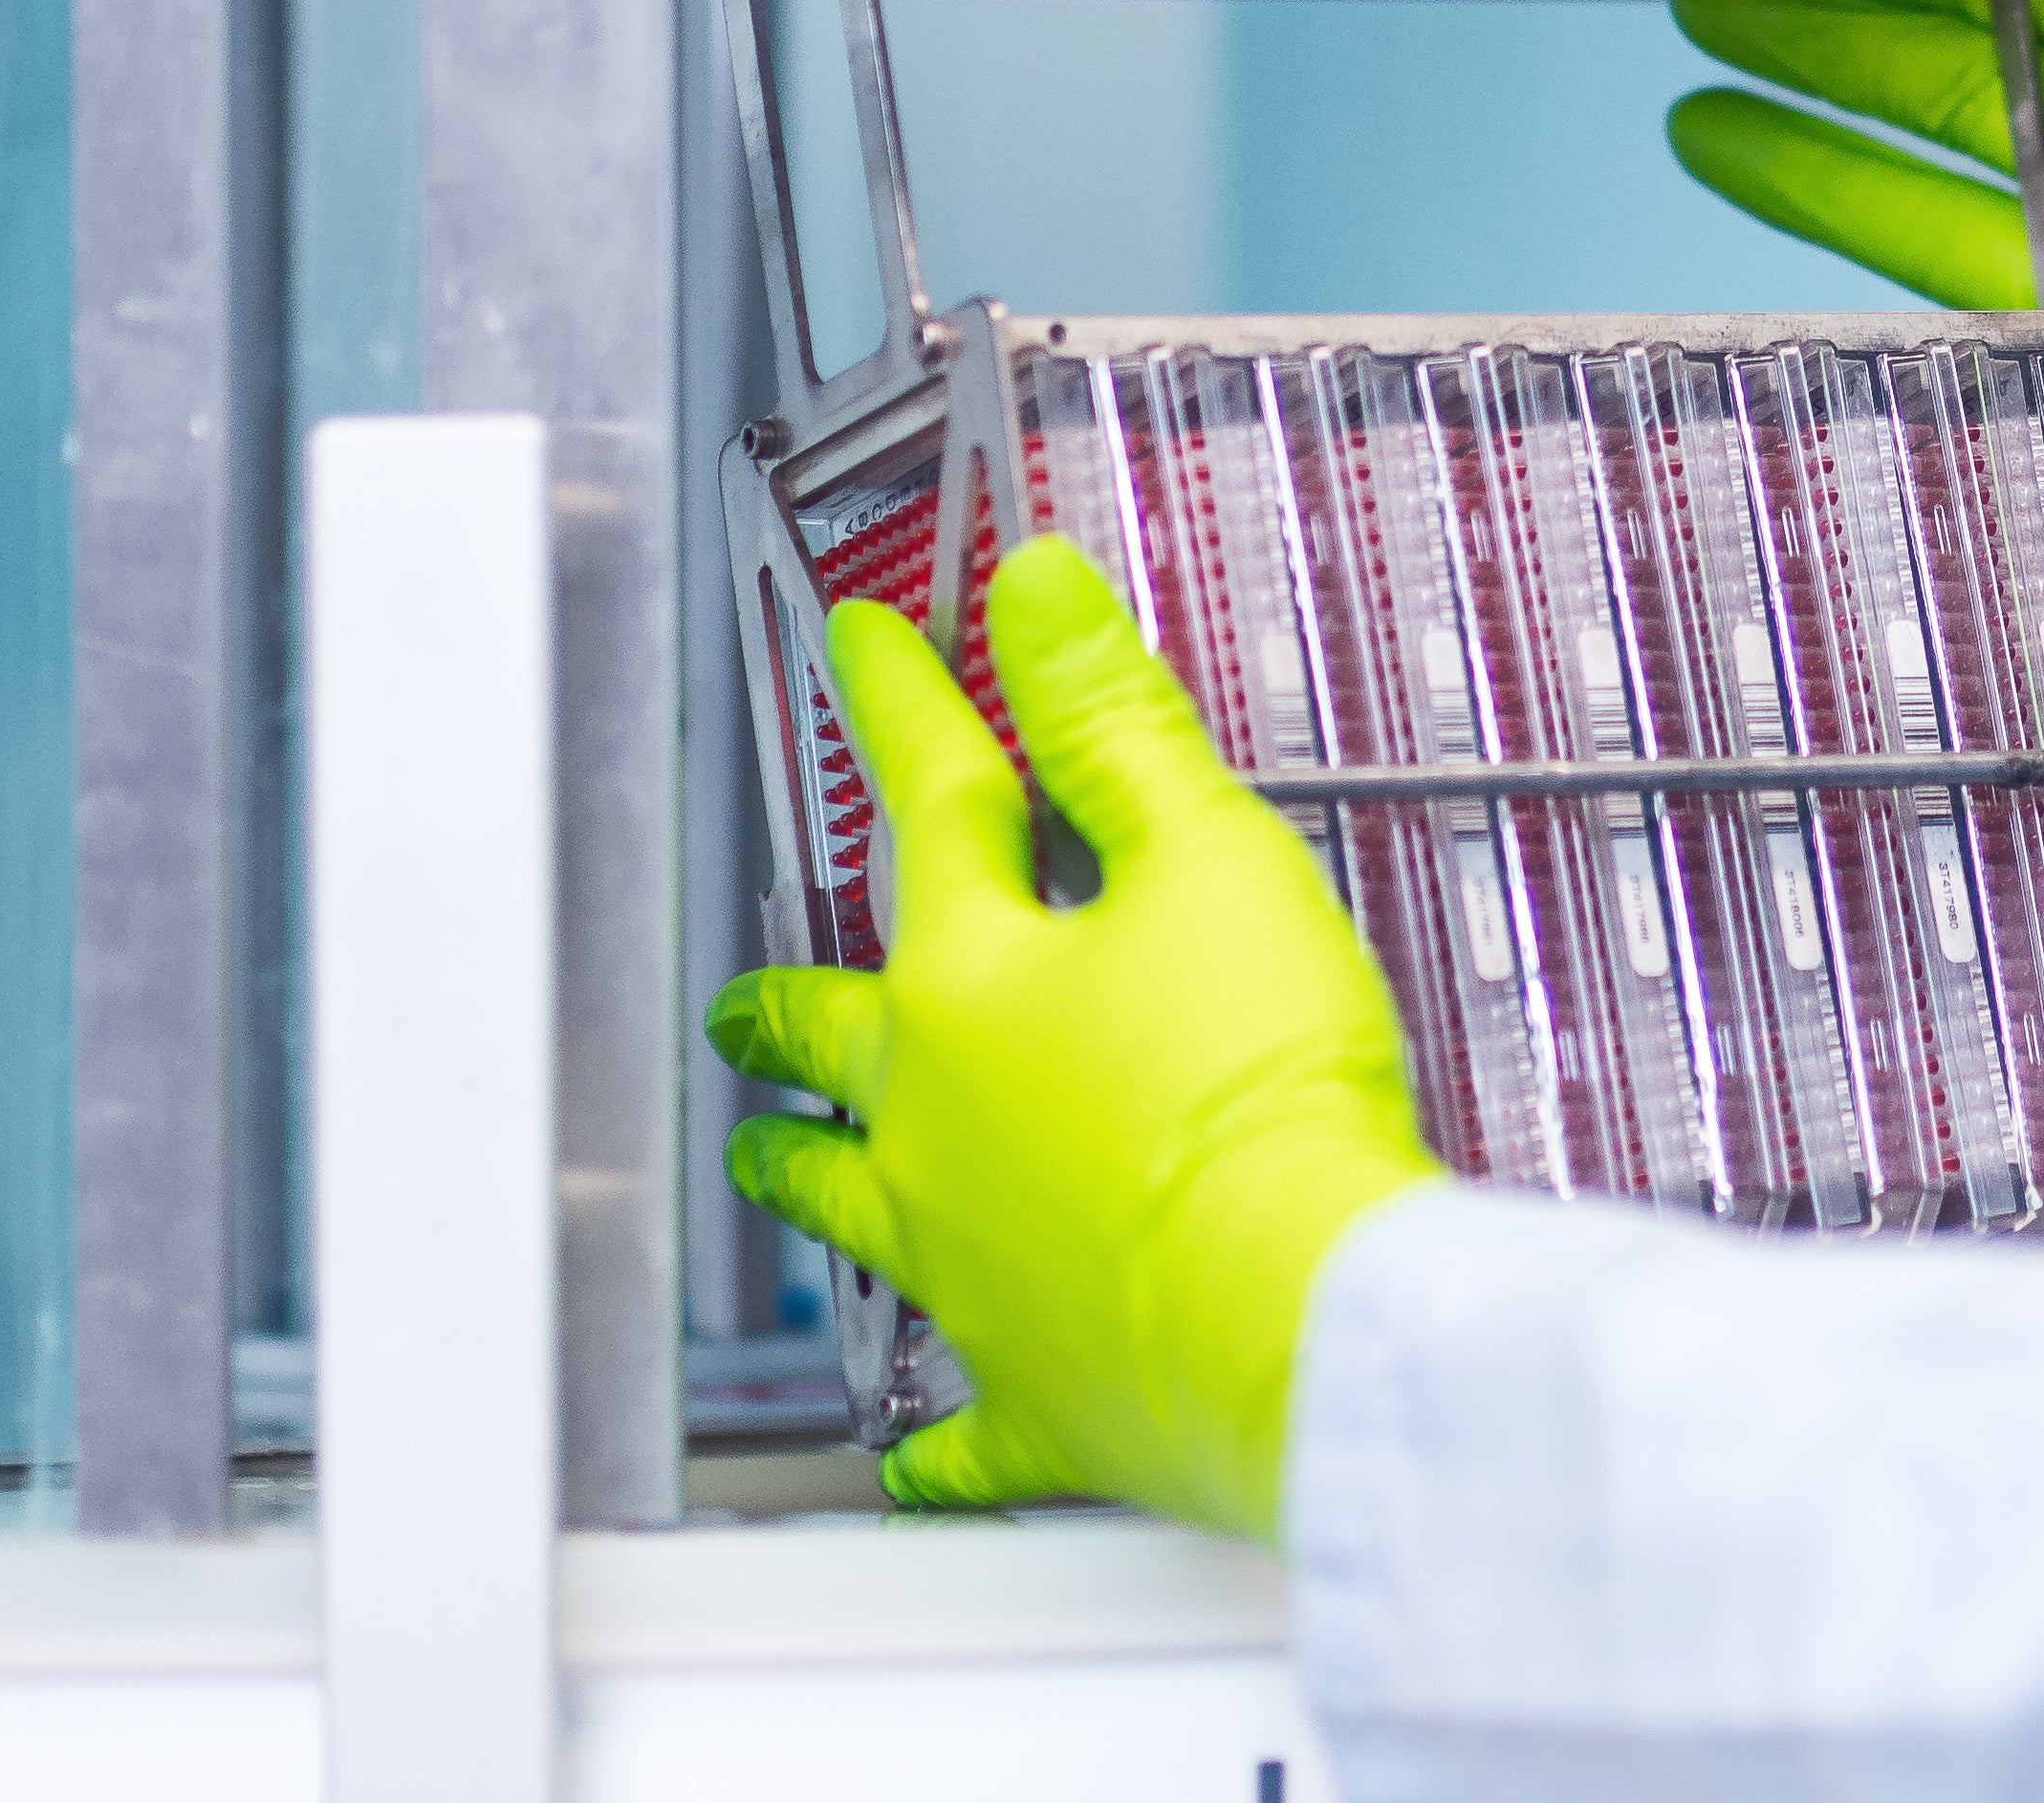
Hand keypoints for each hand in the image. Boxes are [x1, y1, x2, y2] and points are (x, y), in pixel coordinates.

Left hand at [706, 536, 1438, 1531]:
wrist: (1299, 1312)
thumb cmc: (1257, 1094)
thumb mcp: (1207, 856)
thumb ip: (1115, 722)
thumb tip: (1030, 592)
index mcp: (973, 978)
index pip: (930, 802)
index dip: (901, 703)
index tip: (862, 644)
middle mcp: (933, 1121)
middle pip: (837, 1033)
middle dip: (788, 999)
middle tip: (744, 993)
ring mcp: (969, 1262)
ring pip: (852, 1213)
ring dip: (806, 1177)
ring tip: (769, 1157)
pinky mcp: (1035, 1391)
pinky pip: (962, 1428)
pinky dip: (936, 1439)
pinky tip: (915, 1450)